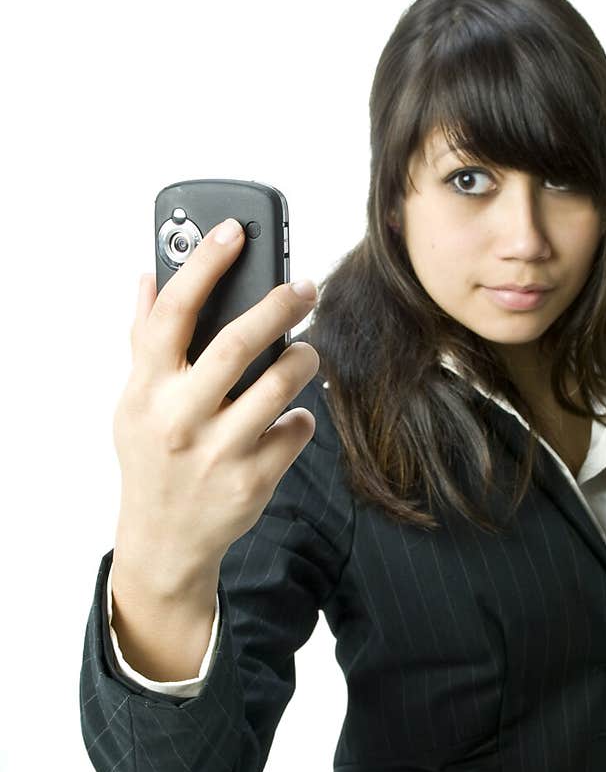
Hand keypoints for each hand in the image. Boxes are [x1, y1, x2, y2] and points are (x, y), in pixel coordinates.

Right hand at [113, 218, 320, 585]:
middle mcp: (181, 418)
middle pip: (239, 344)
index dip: (205, 265)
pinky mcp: (254, 480)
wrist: (165, 539)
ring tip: (304, 354)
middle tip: (304, 289)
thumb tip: (149, 276)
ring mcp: (219, 451)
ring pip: (280, 386)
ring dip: (302, 361)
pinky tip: (289, 419)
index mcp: (148, 389)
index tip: (234, 232)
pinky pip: (297, 431)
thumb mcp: (134, 401)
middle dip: (279, 306)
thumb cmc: (152, 458)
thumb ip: (145, 340)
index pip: (173, 313)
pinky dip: (301, 419)